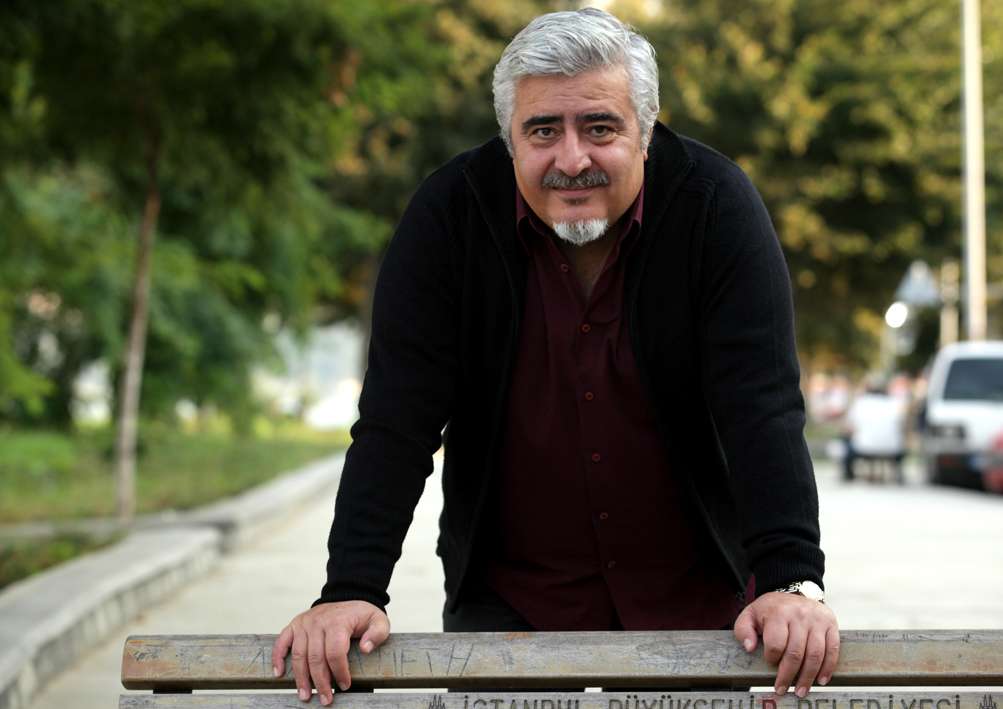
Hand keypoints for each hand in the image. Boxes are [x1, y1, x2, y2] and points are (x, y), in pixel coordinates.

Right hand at [272, 600, 389, 704]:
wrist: (348, 597)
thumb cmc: (362, 615)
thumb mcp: (379, 621)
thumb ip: (377, 634)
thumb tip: (365, 648)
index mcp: (338, 621)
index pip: (335, 652)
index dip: (339, 672)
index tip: (344, 685)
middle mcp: (318, 621)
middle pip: (315, 657)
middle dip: (320, 682)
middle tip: (325, 699)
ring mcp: (304, 623)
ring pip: (298, 654)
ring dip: (300, 678)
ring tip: (305, 696)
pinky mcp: (295, 625)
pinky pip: (282, 641)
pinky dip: (278, 657)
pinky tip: (278, 673)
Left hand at [733, 591, 838, 697]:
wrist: (795, 591)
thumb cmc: (771, 609)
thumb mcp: (751, 614)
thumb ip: (743, 630)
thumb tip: (749, 648)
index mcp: (778, 613)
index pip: (776, 643)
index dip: (772, 658)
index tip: (770, 664)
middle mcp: (800, 615)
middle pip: (796, 652)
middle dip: (788, 675)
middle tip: (783, 689)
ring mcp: (817, 620)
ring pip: (815, 654)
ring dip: (808, 676)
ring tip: (800, 690)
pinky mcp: (831, 624)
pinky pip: (833, 649)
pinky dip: (828, 667)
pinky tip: (821, 680)